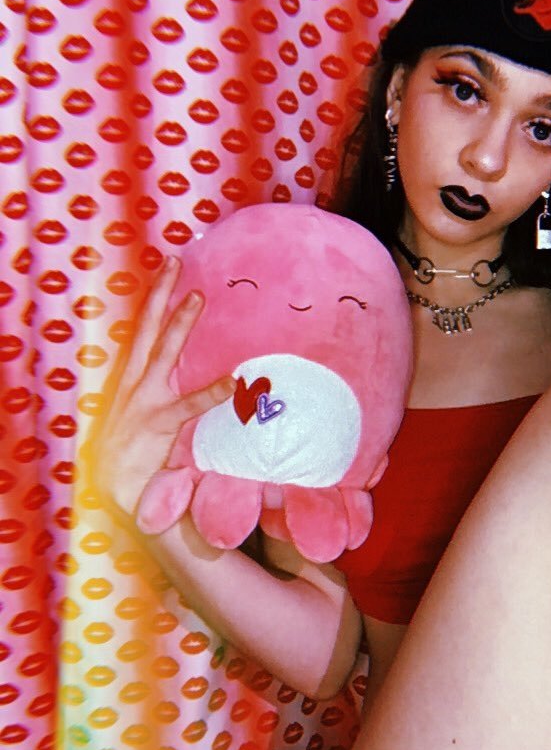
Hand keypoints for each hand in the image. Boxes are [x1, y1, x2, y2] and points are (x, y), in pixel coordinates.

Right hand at [87, 256, 234, 518]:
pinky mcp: (158, 423)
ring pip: (163, 352)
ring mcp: (144, 400)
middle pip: (147, 327)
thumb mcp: (146, 416)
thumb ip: (167, 392)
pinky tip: (237, 381)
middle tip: (175, 261)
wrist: (115, 488)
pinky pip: (190, 404)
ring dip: (180, 323)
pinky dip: (213, 392)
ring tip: (199, 297)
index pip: (143, 330)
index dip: (154, 300)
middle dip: (160, 293)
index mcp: (132, 379)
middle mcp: (135, 382)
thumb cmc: (135, 452)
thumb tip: (190, 375)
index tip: (166, 270)